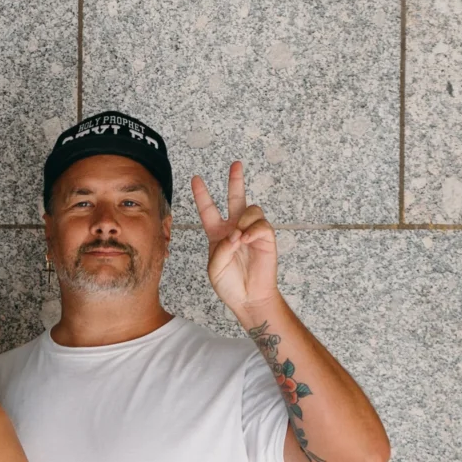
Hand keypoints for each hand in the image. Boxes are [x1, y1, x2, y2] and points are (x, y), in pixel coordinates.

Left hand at [191, 162, 279, 323]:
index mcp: (217, 233)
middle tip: (236, 164)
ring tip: (239, 238)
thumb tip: (237, 233)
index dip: (202, 194)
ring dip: (242, 221)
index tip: (196, 178)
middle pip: (236, 197)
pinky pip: (261, 224)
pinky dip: (253, 230)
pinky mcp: (266, 238)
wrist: (248, 297)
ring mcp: (251, 231)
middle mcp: (235, 228)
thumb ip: (222, 248)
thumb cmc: (229, 284)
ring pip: (250, 209)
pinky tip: (246, 240)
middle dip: (236, 180)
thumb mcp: (215, 267)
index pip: (209, 209)